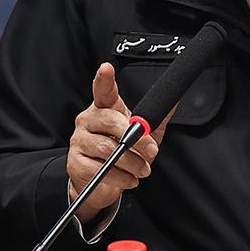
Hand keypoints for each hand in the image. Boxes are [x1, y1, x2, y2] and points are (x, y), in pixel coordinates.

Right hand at [66, 64, 172, 223]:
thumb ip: (155, 117)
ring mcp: (79, 140)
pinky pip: (101, 170)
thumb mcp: (144, 134)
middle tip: (151, 151)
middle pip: (110, 120)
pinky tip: (129, 178)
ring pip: (108, 148)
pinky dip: (121, 177)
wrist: (103, 183)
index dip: (104, 79)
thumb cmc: (123, 152)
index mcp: (104, 108)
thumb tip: (174, 100)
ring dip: (131, 162)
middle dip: (136, 138)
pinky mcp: (75, 162)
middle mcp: (88, 120)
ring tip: (142, 169)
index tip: (107, 68)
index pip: (102, 89)